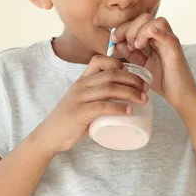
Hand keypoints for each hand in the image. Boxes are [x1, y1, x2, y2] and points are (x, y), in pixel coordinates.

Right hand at [35, 55, 149, 153]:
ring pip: (110, 88)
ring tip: (143, 100)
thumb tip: (124, 98)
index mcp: (82, 80)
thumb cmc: (71, 119)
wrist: (50, 135)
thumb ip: (98, 97)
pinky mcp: (79, 113)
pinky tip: (129, 111)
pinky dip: (118, 108)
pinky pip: (102, 106)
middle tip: (145, 88)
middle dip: (133, 79)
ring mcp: (79, 98)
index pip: (100, 60)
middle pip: (111, 74)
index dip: (119, 63)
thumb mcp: (83, 101)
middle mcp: (81, 85)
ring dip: (131, 93)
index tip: (134, 74)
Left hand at [111, 13, 195, 108]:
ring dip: (142, 31)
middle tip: (126, 44)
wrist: (180, 95)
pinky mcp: (176, 51)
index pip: (137, 22)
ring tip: (136, 47)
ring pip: (157, 22)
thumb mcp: (141, 66)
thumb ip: (130, 55)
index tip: (113, 40)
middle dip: (130, 28)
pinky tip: (144, 40)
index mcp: (153, 39)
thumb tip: (116, 44)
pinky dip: (157, 33)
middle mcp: (163, 37)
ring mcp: (170, 42)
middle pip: (145, 18)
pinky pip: (168, 37)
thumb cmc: (163, 80)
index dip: (123, 28)